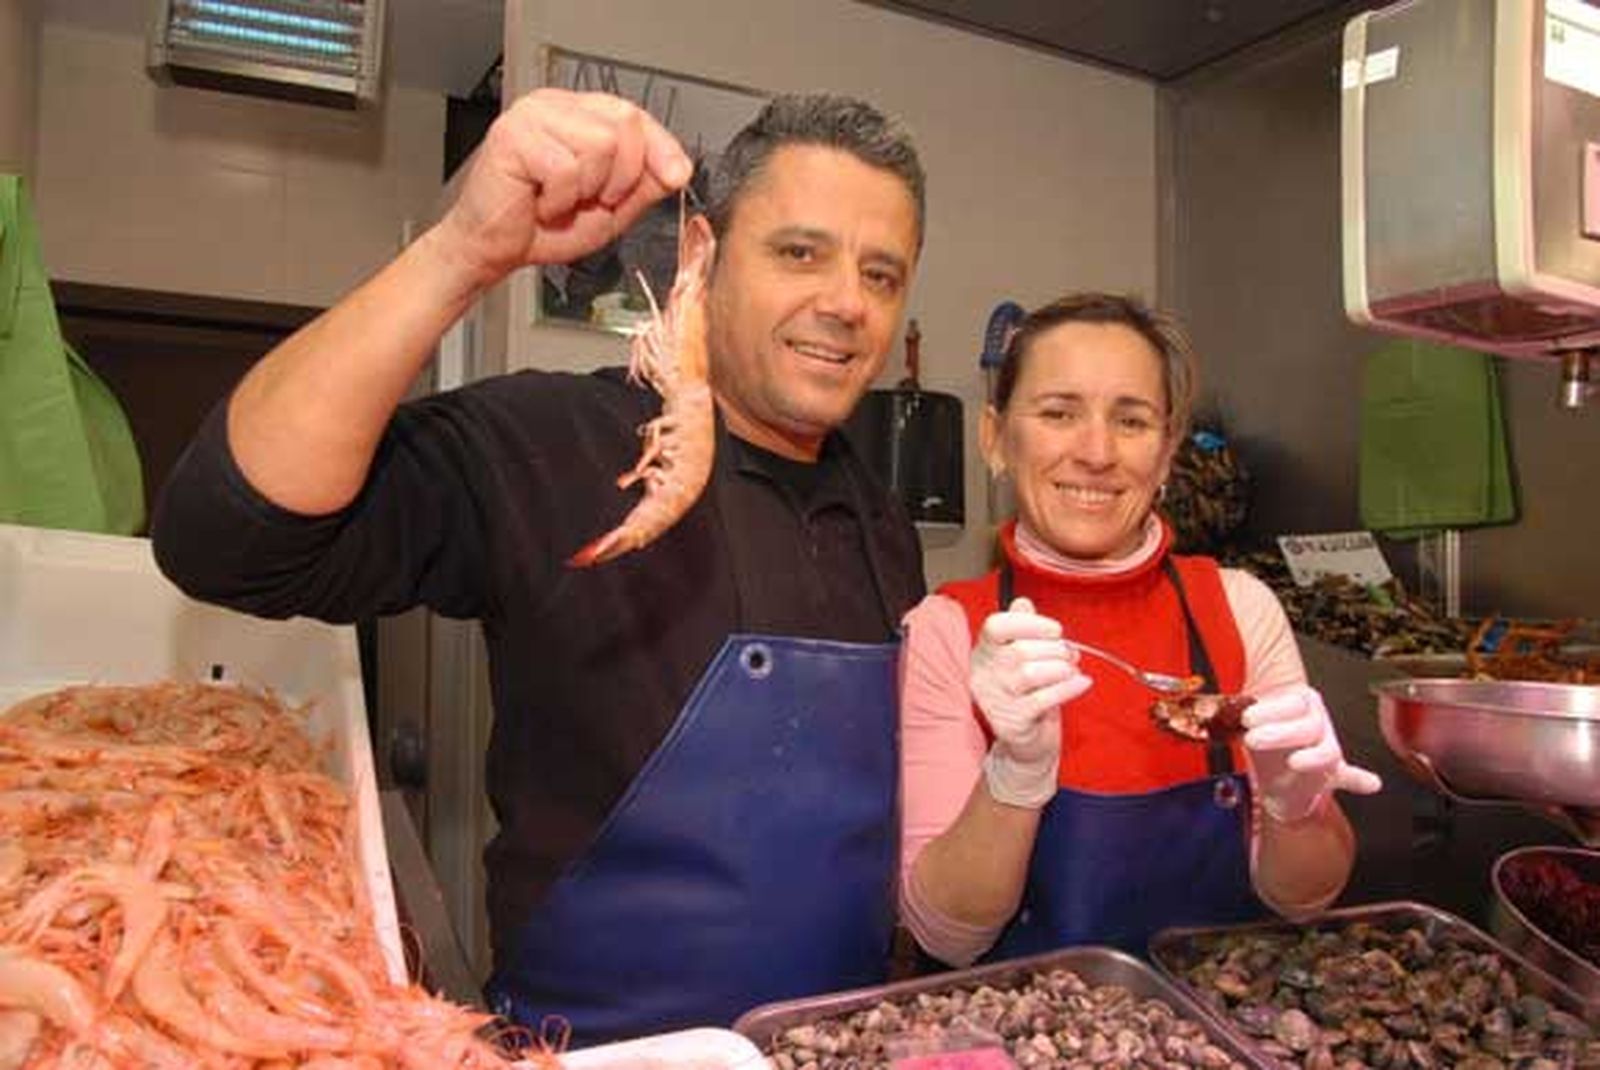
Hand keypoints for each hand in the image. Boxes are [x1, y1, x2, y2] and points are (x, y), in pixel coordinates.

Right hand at [436, 88, 692, 289]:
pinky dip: (560, 200)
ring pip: (600, 144)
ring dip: (587, 190)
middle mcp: (555, 106)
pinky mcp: (513, 136)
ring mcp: (532, 116)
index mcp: (578, 114)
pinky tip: (541, 204)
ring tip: (561, 202)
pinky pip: (566, 168)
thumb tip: (678, 169)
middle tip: (592, 200)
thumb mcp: (610, 210)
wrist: (492, 250)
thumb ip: (642, 186)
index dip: (661, 146)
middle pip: (624, 122)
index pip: (633, 115)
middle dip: (622, 175)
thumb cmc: (542, 228)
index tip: (677, 174)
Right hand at [971, 597, 1092, 807]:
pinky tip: (1081, 684)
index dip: (1029, 623)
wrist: (1027, 744)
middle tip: (1071, 656)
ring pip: (1031, 673)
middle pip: (1020, 650)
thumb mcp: (1024, 658)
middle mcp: (983, 675)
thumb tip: (1023, 603)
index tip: (1055, 631)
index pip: (996, 626)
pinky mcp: (1011, 722)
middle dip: (1056, 650)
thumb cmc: (1027, 696)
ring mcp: (995, 700)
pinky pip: (1043, 699)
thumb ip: (1021, 630)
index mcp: (984, 653)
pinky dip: (1068, 688)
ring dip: (1061, 670)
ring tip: (1071, 672)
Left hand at [1242, 684, 1381, 821]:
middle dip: (1280, 731)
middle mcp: (1317, 722)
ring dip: (1311, 756)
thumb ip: (1236, 715)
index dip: (1270, 710)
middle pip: (1309, 723)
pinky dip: (1360, 780)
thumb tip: (1213, 711)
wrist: (1273, 777)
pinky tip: (1371, 784)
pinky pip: (1350, 776)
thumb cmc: (1262, 741)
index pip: (1292, 703)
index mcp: (1300, 703)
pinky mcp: (1332, 773)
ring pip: (1326, 748)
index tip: (1246, 719)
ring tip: (1294, 762)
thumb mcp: (1248, 725)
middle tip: (1252, 738)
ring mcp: (1327, 747)